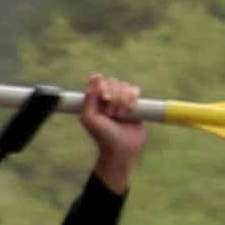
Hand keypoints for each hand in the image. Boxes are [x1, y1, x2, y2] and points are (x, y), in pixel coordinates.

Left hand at [78, 74, 147, 190]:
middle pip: (113, 81)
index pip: (98, 81)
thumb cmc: (102, 135)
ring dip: (123, 100)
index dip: (103, 87)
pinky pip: (135, 90)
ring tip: (120, 116)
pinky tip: (131, 111)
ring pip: (124, 85)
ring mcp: (121, 99)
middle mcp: (107, 97)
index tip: (104, 99)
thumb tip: (96, 76)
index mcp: (94, 99)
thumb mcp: (89, 118)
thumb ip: (89, 98)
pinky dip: (133, 99)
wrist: (121, 148)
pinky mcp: (134, 103)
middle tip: (111, 114)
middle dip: (114, 97)